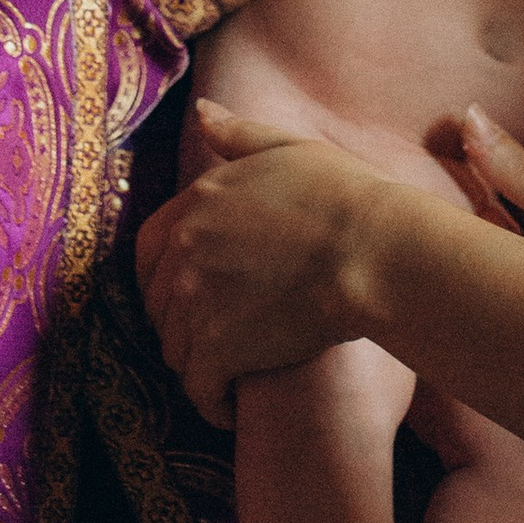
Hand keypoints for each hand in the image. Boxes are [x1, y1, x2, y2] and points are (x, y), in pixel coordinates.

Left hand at [136, 102, 392, 423]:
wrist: (374, 249)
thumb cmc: (347, 196)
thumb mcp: (290, 148)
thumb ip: (239, 136)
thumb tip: (201, 112)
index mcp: (199, 200)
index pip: (149, 248)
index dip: (160, 279)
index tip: (184, 297)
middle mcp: (186, 249)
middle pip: (159, 303)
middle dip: (181, 325)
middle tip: (215, 341)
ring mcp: (198, 300)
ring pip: (175, 348)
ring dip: (196, 365)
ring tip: (226, 376)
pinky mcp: (219, 348)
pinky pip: (198, 388)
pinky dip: (211, 404)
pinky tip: (230, 409)